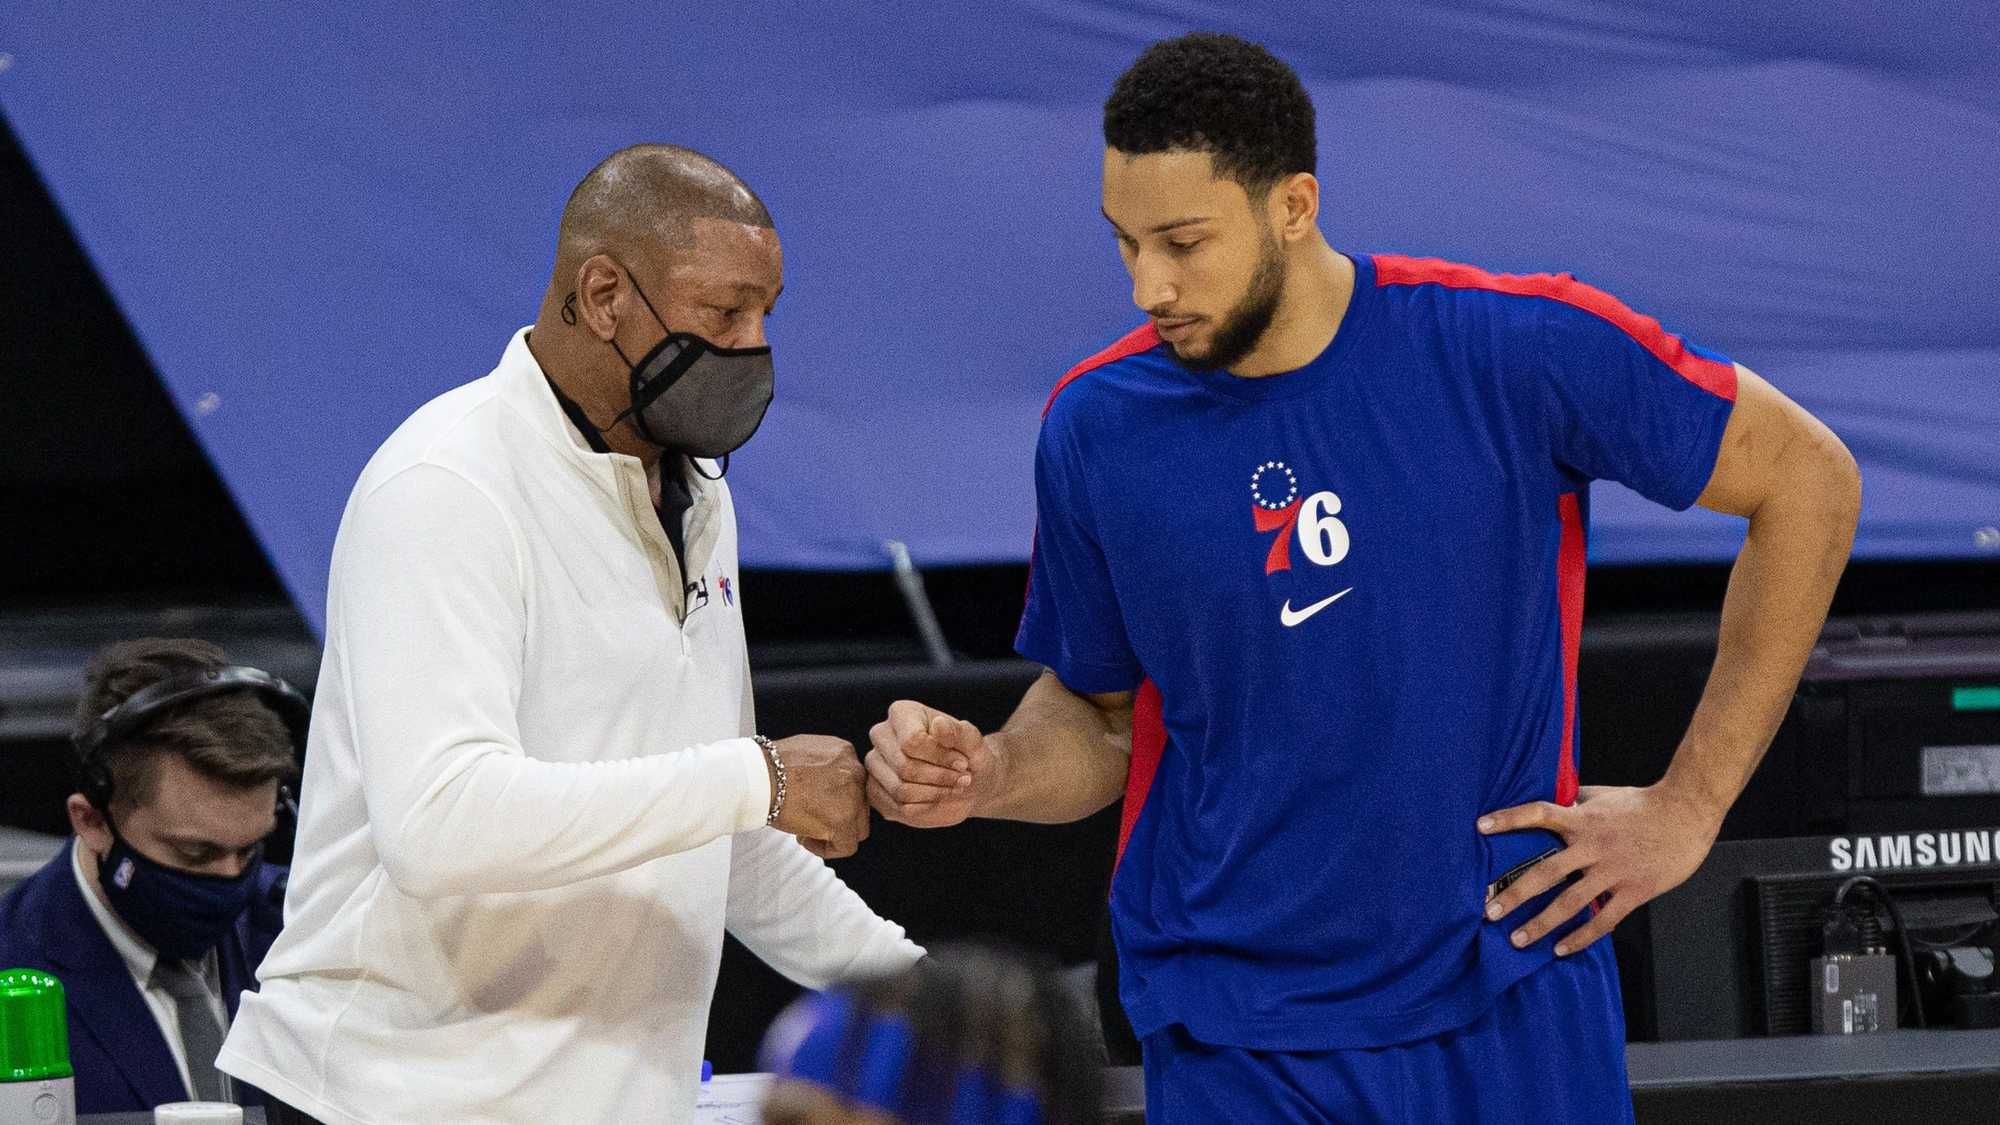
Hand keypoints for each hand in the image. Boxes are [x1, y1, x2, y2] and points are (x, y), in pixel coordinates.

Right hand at [767, 735, 869, 858]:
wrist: (758, 777)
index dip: (836, 798)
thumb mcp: (806, 750)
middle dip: (837, 816)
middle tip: (811, 818)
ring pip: (857, 827)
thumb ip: (824, 765)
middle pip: (860, 805)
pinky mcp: (842, 821)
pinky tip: (805, 838)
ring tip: (806, 830)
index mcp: (845, 753)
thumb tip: (825, 783)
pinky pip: (846, 846)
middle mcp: (854, 772)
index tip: (817, 803)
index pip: (854, 783)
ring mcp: (852, 798)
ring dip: (834, 833)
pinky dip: (826, 849)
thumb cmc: (769, 766)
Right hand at [865, 700, 990, 827]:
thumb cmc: (969, 755)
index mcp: (902, 713)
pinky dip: (926, 806)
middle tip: (963, 779)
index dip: (941, 757)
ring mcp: (875, 765)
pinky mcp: (877, 792)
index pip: (912, 741)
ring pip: (901, 789)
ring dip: (935, 793)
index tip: (963, 763)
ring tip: (954, 788)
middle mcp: (881, 736)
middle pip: (904, 767)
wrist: (970, 780)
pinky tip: (940, 798)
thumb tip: (939, 725)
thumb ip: (958, 731)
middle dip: (940, 777)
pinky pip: (899, 807)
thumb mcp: (973, 742)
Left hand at [1477, 782, 1722, 955]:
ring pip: (1569, 902)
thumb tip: (1553, 799)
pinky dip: (1581, 936)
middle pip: (1545, 872)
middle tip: (1488, 910)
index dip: (1509, 819)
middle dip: (1515, 893)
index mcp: (1582, 819)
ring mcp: (1613, 871)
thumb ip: (1576, 801)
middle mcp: (1592, 846)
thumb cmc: (1644, 803)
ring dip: (1541, 923)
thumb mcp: (1603, 795)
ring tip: (1516, 940)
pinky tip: (1561, 950)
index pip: (1538, 814)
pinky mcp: (1634, 890)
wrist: (1688, 811)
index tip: (1480, 826)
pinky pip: (1603, 919)